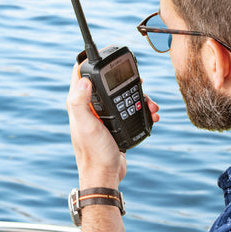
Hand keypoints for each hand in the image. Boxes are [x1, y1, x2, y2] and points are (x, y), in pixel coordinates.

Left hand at [66, 63, 158, 188]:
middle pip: (106, 82)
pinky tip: (151, 113)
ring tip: (150, 102)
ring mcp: (104, 116)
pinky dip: (142, 109)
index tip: (104, 56)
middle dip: (124, 79)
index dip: (90, 61)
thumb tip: (83, 79)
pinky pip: (130, 109)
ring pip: (122, 95)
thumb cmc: (93, 153)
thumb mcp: (86, 126)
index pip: (81, 74)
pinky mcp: (116, 124)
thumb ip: (79, 103)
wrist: (105, 175)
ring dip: (138, 95)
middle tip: (137, 79)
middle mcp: (90, 107)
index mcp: (80, 104)